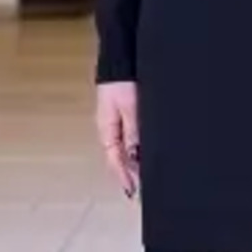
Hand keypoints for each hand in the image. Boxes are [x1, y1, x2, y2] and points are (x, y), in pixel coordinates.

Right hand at [96, 81, 139, 197]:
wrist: (120, 60)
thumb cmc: (122, 81)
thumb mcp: (130, 109)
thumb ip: (134, 132)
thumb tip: (135, 155)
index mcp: (107, 129)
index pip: (114, 160)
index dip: (124, 177)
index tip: (132, 191)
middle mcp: (109, 129)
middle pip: (119, 159)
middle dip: (129, 174)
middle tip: (140, 190)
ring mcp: (115, 124)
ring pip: (124, 151)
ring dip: (133, 164)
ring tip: (144, 178)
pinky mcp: (124, 117)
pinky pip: (128, 140)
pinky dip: (135, 150)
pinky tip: (143, 156)